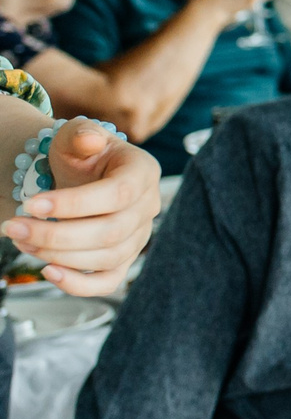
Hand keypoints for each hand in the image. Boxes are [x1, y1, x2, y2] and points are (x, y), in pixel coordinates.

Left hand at [10, 120, 160, 295]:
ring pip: (107, 258)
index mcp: (143, 172)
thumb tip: (89, 142)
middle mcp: (148, 206)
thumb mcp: (76, 136)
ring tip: (21, 240)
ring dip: (58, 255)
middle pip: (111, 232)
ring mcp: (138, 236)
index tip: (31, 204)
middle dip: (56, 235)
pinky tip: (48, 272)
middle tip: (13, 227)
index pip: (118, 194)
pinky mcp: (124, 259)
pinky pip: (108, 281)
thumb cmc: (80, 155)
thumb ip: (81, 135)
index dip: (75, 204)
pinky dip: (78, 284)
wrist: (82, 175)